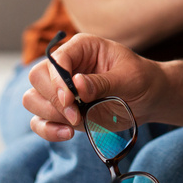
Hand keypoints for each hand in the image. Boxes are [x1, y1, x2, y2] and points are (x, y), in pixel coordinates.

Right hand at [23, 33, 162, 141]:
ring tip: (76, 123)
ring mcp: (61, 89)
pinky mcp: (61, 111)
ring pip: (33, 99)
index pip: (56, 59)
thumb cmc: (141, 79)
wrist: (149, 98)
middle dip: (54, 99)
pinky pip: (39, 120)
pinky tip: (67, 134)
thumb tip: (77, 84)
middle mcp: (67, 65)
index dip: (58, 80)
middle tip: (77, 115)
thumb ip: (102, 82)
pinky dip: (47, 129)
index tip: (70, 100)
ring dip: (50, 114)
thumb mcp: (128, 77)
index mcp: (82, 47)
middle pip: (37, 77)